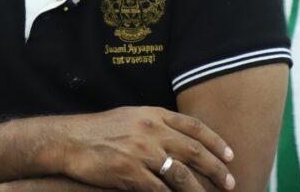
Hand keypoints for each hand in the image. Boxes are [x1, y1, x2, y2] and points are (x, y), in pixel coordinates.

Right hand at [55, 106, 234, 191]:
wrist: (70, 140)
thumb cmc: (99, 129)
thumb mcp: (131, 116)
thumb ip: (156, 124)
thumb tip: (180, 138)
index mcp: (153, 114)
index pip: (194, 126)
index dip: (215, 142)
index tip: (229, 155)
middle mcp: (151, 131)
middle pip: (194, 151)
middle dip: (216, 169)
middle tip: (230, 182)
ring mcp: (142, 152)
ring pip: (182, 175)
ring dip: (200, 190)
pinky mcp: (131, 173)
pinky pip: (160, 191)